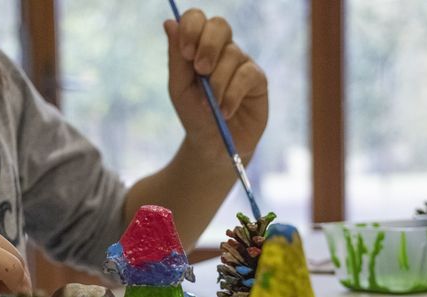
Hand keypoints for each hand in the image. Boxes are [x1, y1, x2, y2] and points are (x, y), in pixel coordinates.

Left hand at [164, 10, 267, 161]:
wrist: (213, 147)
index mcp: (199, 47)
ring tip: (211, 105)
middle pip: (219, 25)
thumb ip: (176, 57)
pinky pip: (246, 75)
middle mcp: (222, 50)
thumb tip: (169, 22)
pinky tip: (225, 112)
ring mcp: (242, 63)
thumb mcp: (180, 89)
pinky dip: (232, 95)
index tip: (185, 52)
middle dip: (208, 46)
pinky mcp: (257, 80)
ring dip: (217, 82)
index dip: (191, 27)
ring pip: (232, 55)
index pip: (197, 19)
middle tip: (199, 70)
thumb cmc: (195, 116)